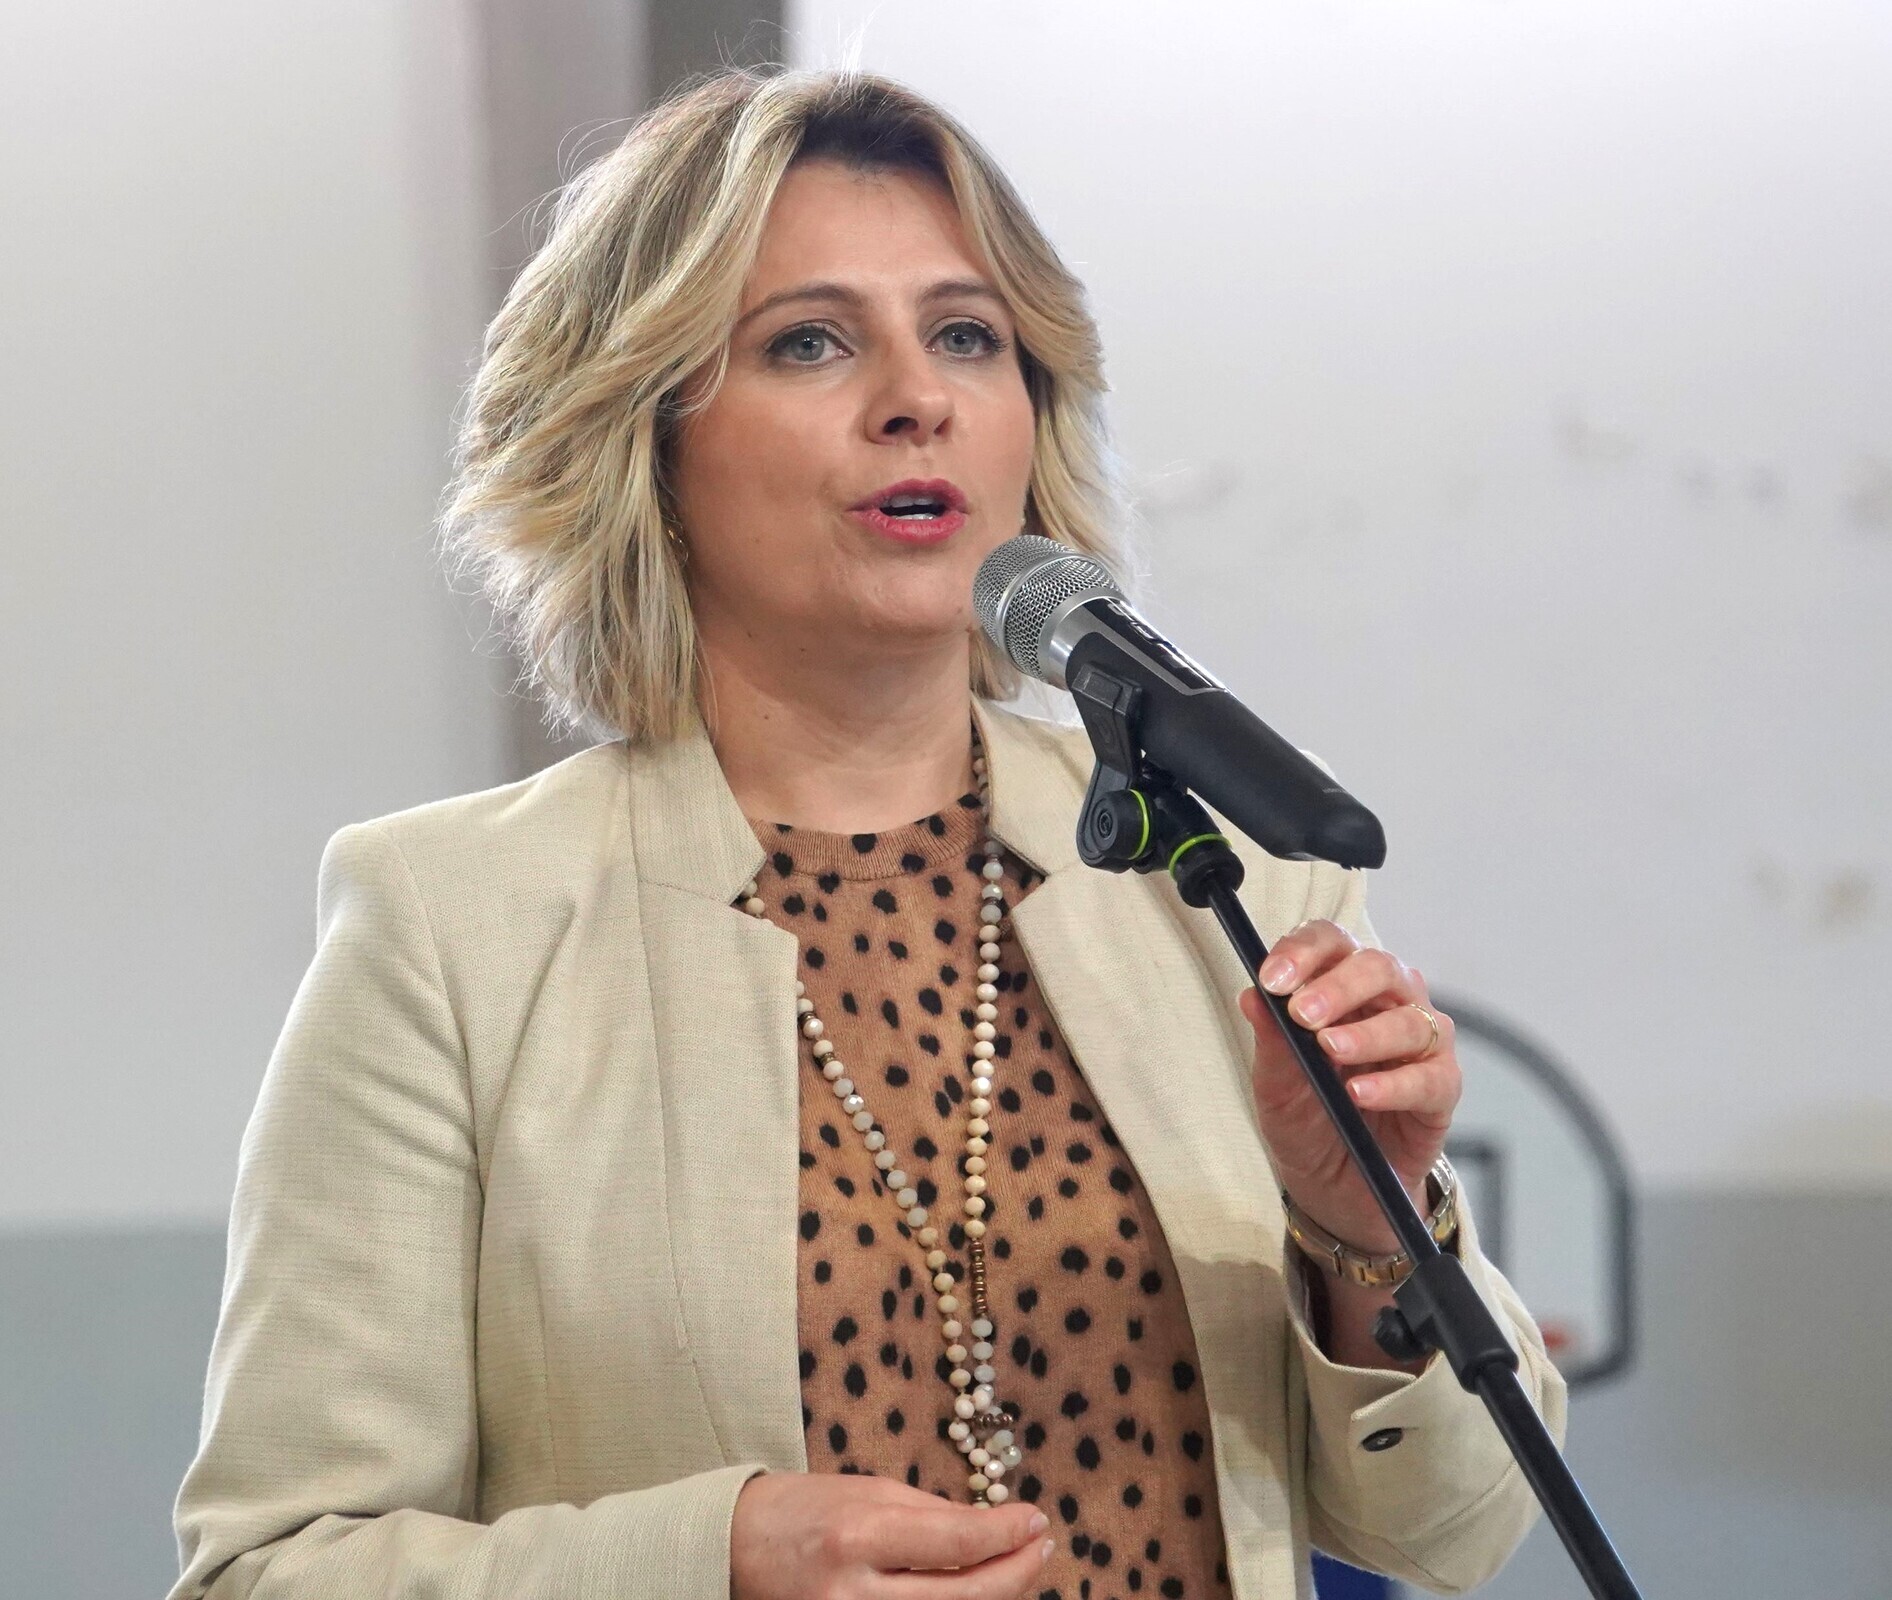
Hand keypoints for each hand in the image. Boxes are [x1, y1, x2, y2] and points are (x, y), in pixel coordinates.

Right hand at [730, 1471, 1053, 1599]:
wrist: (733, 1550)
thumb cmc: (802, 1510)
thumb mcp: (868, 1491)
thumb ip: (931, 1515)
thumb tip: (993, 1530)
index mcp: (860, 1534)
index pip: (958, 1544)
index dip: (1009, 1534)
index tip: (1037, 1519)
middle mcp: (856, 1592)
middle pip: (965, 1598)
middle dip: (1016, 1573)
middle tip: (1043, 1546)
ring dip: (996, 1597)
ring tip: (1022, 1570)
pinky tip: (978, 1594)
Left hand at [1240, 919, 1459, 1253]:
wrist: (1333, 1185)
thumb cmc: (1306, 1117)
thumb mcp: (1275, 1085)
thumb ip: (1271, 1041)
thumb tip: (1252, 995)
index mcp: (1341, 984)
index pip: (1331, 943)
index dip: (1303, 952)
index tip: (1272, 979)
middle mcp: (1388, 1000)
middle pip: (1377, 967)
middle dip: (1338, 987)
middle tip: (1303, 1013)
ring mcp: (1421, 1041)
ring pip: (1409, 1018)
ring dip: (1367, 1033)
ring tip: (1331, 1050)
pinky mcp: (1442, 1087)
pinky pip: (1430, 1077)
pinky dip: (1394, 1084)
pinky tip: (1362, 1094)